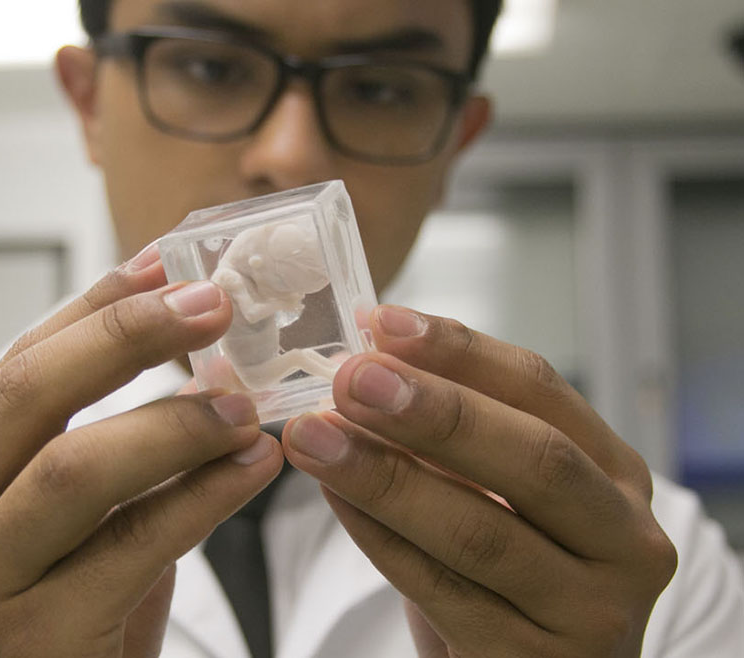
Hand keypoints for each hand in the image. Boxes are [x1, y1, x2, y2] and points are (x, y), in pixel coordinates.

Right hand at [0, 249, 283, 657]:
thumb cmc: (76, 601)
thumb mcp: (80, 504)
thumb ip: (112, 424)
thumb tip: (188, 330)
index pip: (19, 363)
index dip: (97, 308)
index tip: (169, 265)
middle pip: (29, 394)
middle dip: (128, 338)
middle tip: (213, 307)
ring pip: (75, 470)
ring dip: (176, 423)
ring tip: (248, 405)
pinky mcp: (31, 644)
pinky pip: (135, 544)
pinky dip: (206, 496)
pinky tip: (256, 467)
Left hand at [283, 305, 676, 657]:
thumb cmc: (510, 571)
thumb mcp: (500, 493)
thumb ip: (450, 436)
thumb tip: (367, 365)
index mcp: (614, 475)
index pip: (542, 392)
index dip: (460, 353)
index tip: (382, 324)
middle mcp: (624, 540)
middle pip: (536, 458)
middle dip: (436, 412)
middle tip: (352, 378)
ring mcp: (591, 613)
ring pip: (481, 531)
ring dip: (386, 476)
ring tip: (314, 437)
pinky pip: (443, 592)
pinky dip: (380, 539)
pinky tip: (335, 498)